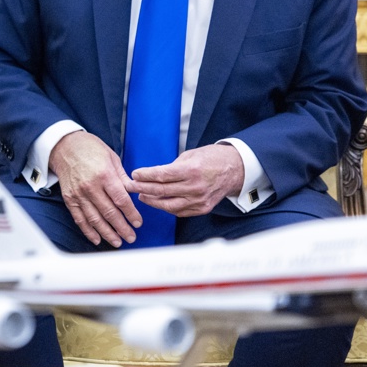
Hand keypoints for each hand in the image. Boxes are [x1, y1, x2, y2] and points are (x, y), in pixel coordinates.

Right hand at [49, 131, 140, 246]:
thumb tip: (135, 191)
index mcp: (104, 175)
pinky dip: (88, 231)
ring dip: (107, 233)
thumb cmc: (90, 149)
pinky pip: (79, 218)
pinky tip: (97, 239)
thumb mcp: (112, 158)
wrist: (65, 146)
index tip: (138, 223)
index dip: (131, 214)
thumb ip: (123, 177)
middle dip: (122, 228)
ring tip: (117, 242)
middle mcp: (91, 186)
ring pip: (94, 219)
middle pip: (109, 213)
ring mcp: (79, 194)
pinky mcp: (69, 198)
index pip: (121, 200)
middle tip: (131, 237)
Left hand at [126, 143, 244, 216]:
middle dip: (142, 189)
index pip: (162, 175)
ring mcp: (199, 200)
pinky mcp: (202, 208)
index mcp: (192, 170)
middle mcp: (195, 187)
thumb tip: (153, 175)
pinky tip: (158, 202)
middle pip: (162, 191)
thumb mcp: (191, 155)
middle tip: (130, 187)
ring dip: (152, 201)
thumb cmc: (212, 158)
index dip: (145, 176)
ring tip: (141, 196)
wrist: (236, 169)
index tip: (134, 174)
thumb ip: (172, 166)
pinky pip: (179, 211)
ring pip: (168, 205)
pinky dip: (167, 208)